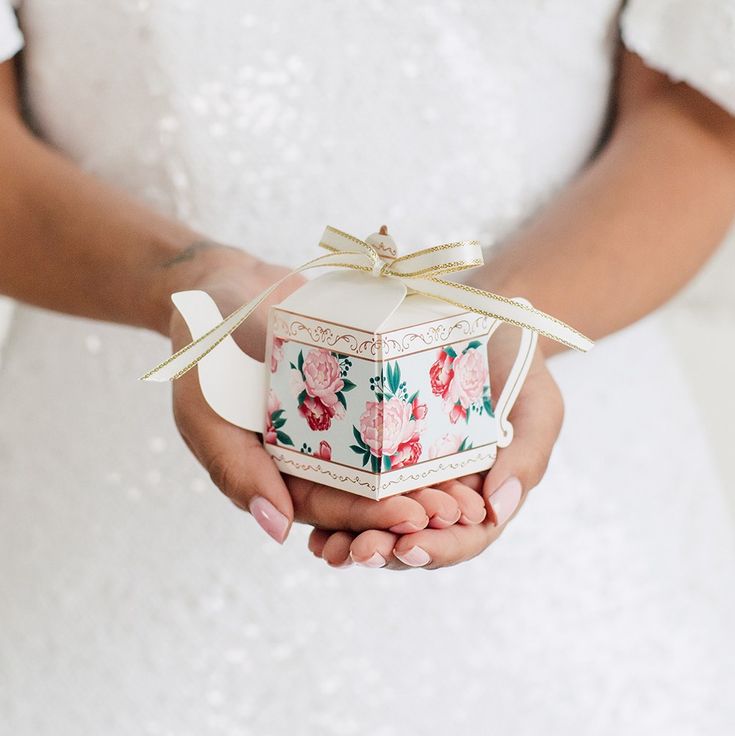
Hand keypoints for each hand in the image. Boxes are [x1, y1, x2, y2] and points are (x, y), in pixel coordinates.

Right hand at [164, 244, 435, 543]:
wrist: (226, 286)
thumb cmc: (204, 353)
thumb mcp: (206, 412)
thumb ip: (235, 470)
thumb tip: (278, 531)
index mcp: (278, 473)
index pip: (327, 505)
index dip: (369, 516)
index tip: (414, 518)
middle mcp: (313, 454)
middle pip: (367, 490)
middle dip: (412, 504)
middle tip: (458, 511)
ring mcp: (340, 420)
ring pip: (387, 459)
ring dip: (428, 477)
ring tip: (471, 487)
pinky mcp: (361, 386)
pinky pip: (393, 409)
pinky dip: (424, 427)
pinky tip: (463, 433)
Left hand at [308, 325, 563, 568]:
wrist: (483, 322)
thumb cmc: (516, 366)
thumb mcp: (538, 406)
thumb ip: (527, 457)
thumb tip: (498, 510)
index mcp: (482, 494)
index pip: (464, 536)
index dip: (439, 548)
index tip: (411, 547)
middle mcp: (441, 494)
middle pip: (415, 538)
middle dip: (387, 550)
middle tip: (360, 552)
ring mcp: (406, 477)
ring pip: (380, 523)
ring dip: (353, 541)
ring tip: (328, 549)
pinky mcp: (376, 454)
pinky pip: (354, 488)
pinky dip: (336, 513)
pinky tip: (314, 526)